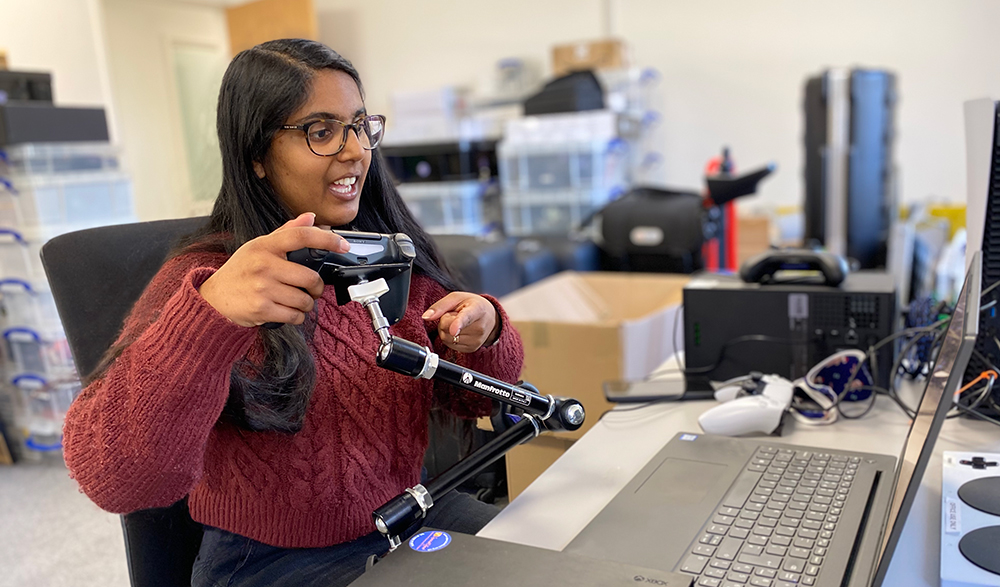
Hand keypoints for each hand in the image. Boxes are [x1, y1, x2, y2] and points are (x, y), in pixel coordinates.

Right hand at [198, 213, 350, 326]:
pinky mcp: (261, 309)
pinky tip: (289, 311)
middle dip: (317, 287)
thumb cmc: (241, 271)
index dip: (326, 238)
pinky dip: (297, 316)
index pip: (301, 236)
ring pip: (305, 300)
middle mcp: (264, 265)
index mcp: (265, 246)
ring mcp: (262, 287)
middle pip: (310, 277)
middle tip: (312, 289)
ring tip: (297, 301)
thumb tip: (310, 217)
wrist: (214, 297)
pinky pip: (295, 316)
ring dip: (307, 304)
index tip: (342, 244)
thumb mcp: (258, 247)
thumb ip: (286, 233)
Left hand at [422, 292, 500, 352]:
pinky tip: (458, 331)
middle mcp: (479, 327)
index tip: (454, 330)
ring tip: (456, 323)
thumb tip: (426, 316)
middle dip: (445, 321)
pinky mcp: (471, 349)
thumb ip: (440, 306)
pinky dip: (449, 338)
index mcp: (477, 310)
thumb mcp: (457, 298)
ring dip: (446, 330)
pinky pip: (449, 345)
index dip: (458, 324)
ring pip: (446, 338)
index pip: (466, 317)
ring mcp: (476, 340)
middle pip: (447, 328)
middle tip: (454, 315)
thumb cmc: (472, 305)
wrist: (490, 317)